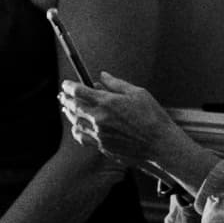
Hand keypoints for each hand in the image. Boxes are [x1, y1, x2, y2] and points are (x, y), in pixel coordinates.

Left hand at [63, 72, 198, 181]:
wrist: (161, 145)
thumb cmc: (153, 117)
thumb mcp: (138, 93)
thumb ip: (116, 84)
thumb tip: (102, 76)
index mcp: (107, 102)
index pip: (78, 91)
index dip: (69, 86)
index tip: (66, 84)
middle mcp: (98, 118)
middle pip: (73, 106)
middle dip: (66, 99)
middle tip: (62, 96)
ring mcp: (98, 133)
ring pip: (75, 122)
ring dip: (70, 114)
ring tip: (67, 109)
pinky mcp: (102, 146)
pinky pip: (82, 137)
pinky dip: (77, 130)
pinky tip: (77, 127)